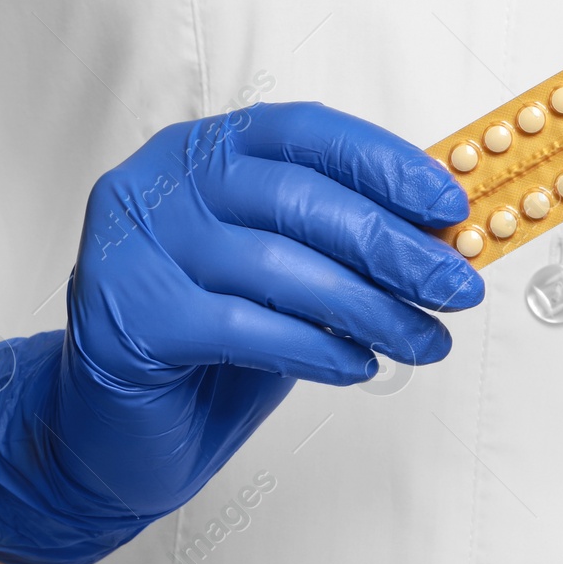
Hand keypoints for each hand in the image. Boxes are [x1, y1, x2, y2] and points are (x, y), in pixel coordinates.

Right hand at [0, 102, 483, 563]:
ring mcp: (133, 248)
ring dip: (369, 308)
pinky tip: (357, 367)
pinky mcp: (126, 317)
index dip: (383, 164)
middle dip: (392, 245)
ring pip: (277, 266)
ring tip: (422, 341)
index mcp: (197, 152)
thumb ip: (334, 244)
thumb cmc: (203, 343)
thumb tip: (439, 236)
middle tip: (456, 287)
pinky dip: (315, 349)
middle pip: (295, 198)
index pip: (302, 132)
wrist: (106, 431)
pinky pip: (244, 328)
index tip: (449, 205)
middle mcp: (157, 184)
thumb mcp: (275, 274)